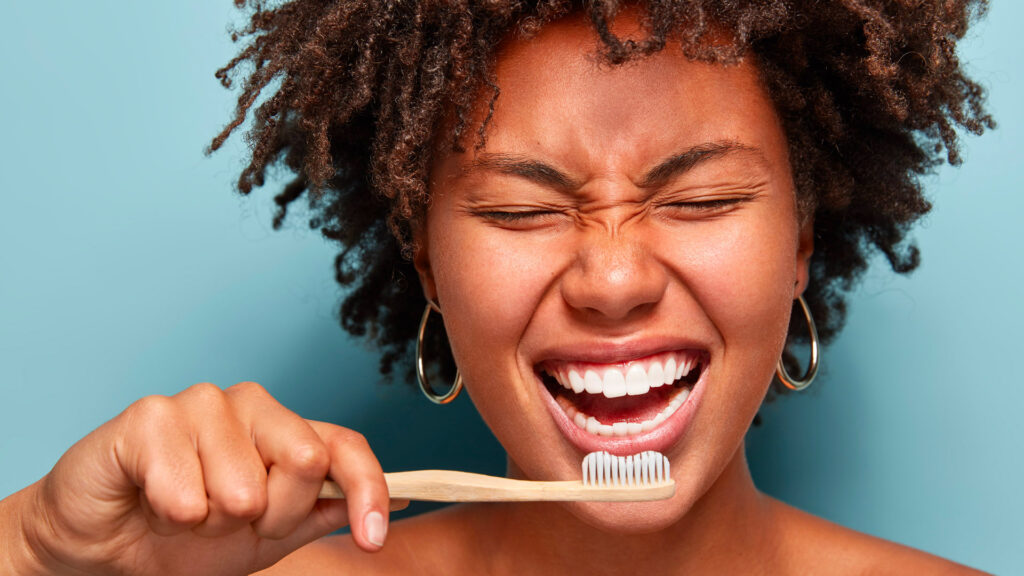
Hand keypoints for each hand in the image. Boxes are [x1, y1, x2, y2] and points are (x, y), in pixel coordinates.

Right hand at [5, 382, 396, 575]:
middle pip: (305, 462)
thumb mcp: (263, 539)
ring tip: (185, 513)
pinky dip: (173, 516)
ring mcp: (202, 403)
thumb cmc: (180, 535)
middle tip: (229, 522)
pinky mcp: (151, 416)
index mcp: (284, 430)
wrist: (100, 547)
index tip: (372, 540)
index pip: (344, 447)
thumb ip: (318, 515)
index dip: (367, 490)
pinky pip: (187, 492)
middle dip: (273, 517)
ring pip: (245, 486)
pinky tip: (154, 503)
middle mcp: (252, 406)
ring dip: (213, 523)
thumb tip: (388, 505)